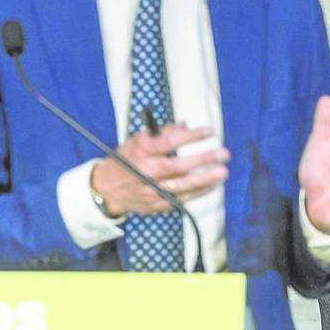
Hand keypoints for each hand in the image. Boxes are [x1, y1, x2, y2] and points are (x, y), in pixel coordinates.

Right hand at [91, 123, 228, 217]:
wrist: (107, 188)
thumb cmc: (127, 160)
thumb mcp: (138, 141)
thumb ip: (161, 133)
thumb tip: (185, 125)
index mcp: (141, 152)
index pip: (169, 142)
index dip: (191, 136)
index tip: (209, 131)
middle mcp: (146, 172)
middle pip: (178, 166)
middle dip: (203, 160)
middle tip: (223, 154)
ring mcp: (151, 190)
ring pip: (182, 186)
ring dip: (205, 179)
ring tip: (222, 171)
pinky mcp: (155, 205)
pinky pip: (181, 199)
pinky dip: (198, 192)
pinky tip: (212, 185)